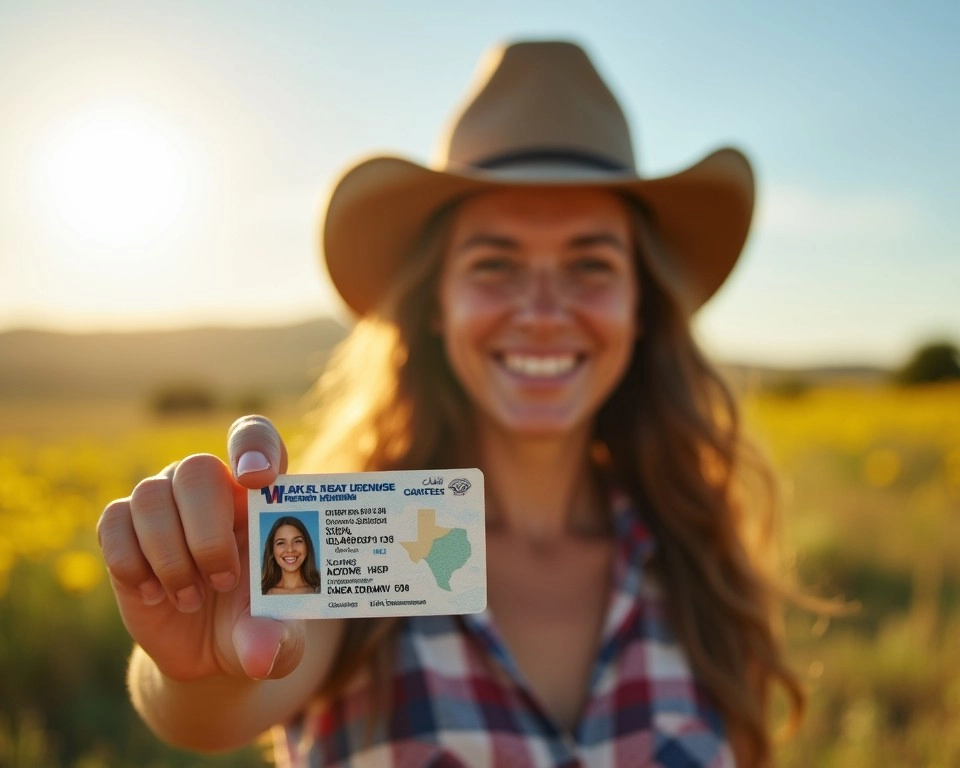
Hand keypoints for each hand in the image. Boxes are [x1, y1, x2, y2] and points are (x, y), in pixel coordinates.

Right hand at [98, 415, 304, 681]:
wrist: (207, 650)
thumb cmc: (254, 624)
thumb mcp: (276, 637)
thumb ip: (275, 640)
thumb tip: (260, 658)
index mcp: (259, 495)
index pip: (254, 438)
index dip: (252, 446)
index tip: (256, 478)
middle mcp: (211, 488)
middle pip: (197, 469)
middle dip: (207, 532)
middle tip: (223, 580)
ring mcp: (165, 503)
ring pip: (151, 494)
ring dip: (170, 556)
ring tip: (190, 597)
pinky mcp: (124, 528)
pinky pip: (114, 521)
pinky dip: (132, 563)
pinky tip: (153, 594)